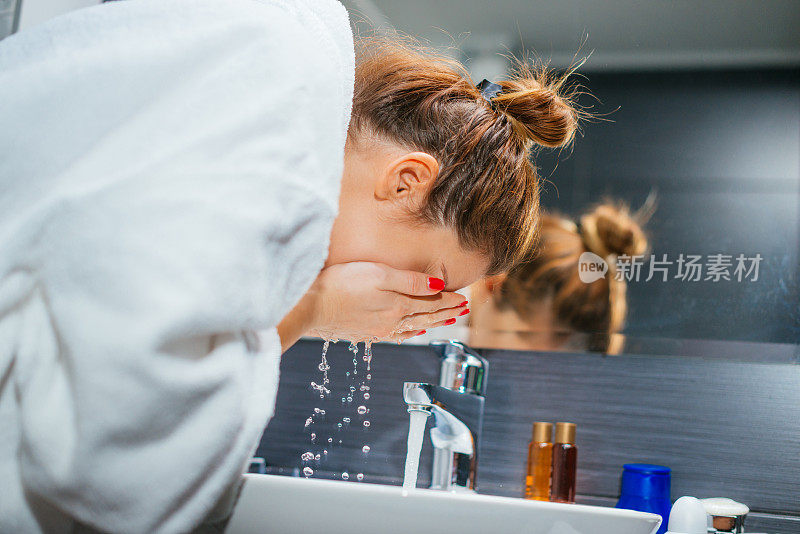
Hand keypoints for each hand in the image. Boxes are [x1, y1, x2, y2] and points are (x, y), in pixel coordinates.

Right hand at [279, 262, 467, 348]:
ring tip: (446, 320)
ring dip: (432, 322)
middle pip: (426, 316)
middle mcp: (392, 321)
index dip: (449, 299)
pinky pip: (396, 334)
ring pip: (413, 326)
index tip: (464, 298)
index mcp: (399, 305)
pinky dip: (409, 331)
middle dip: (446, 312)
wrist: (309, 307)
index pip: (432, 302)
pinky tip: (411, 330)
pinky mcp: (364, 332)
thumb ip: (409, 281)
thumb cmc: (341, 285)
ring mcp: (378, 329)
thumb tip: (439, 286)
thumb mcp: (378, 274)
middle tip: (463, 309)